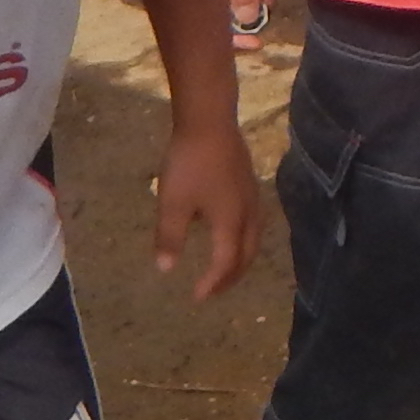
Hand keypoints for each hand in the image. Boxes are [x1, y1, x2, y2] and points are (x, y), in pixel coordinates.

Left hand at [152, 118, 259, 299]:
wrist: (209, 121)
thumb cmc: (189, 163)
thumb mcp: (173, 202)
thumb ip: (170, 238)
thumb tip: (166, 269)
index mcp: (230, 224)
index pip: (225, 264)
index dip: (212, 284)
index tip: (196, 298)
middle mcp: (248, 216)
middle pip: (246, 257)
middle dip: (230, 278)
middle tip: (213, 290)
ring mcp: (253, 199)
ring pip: (254, 241)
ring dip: (241, 261)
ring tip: (226, 269)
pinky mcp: (251, 186)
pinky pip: (254, 225)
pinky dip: (244, 241)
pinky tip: (231, 234)